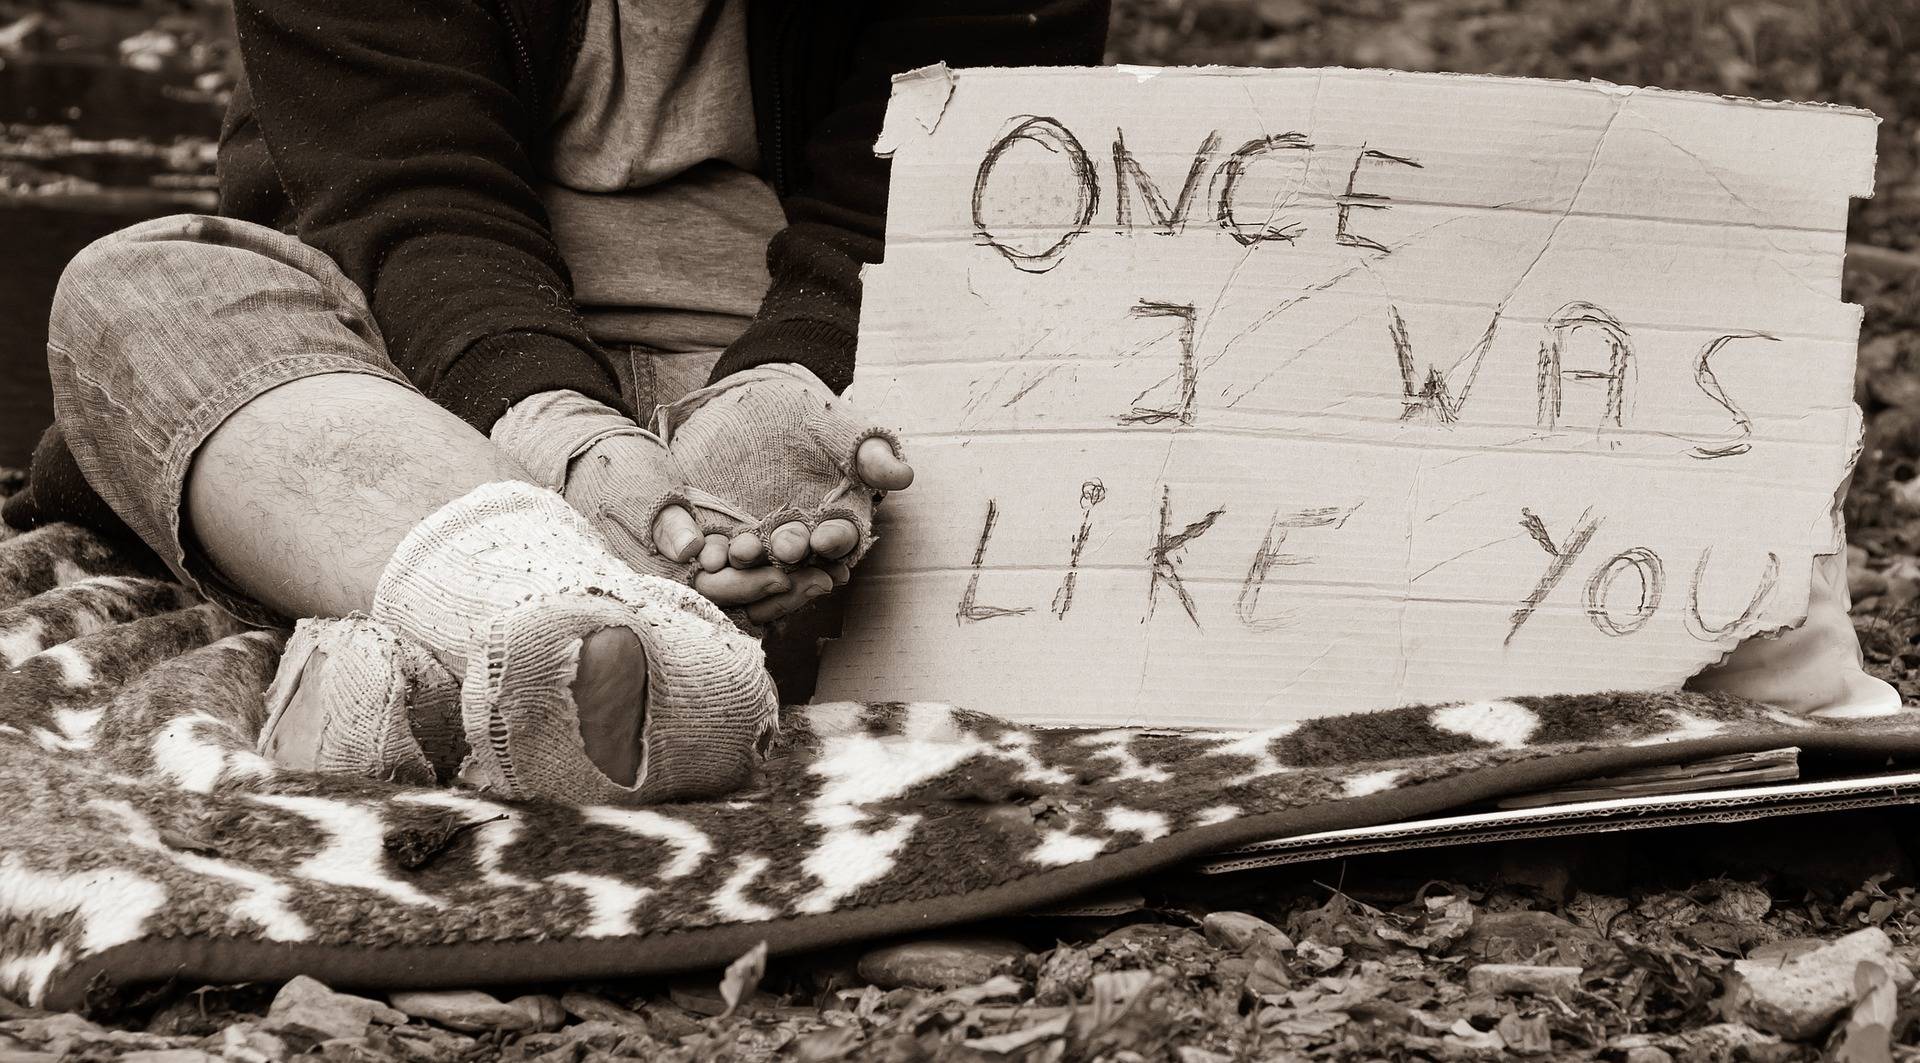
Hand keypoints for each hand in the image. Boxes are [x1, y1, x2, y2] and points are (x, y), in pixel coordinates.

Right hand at [490, 389, 839, 618]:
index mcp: (658, 578)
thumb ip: (664, 520)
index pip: (710, 595)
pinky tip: (817, 567)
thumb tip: (690, 551)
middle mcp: (679, 589)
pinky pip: (749, 584)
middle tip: (827, 578)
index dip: (749, 587)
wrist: (597, 462)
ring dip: (790, 590)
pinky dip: (781, 578)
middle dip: (782, 594)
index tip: (786, 575)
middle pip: (738, 606)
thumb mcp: (637, 489)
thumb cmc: (614, 473)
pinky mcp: (710, 571)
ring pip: (748, 601)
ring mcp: (695, 583)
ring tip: (833, 575)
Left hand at [660, 364, 913, 621]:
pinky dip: (710, 559)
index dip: (834, 541)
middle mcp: (797, 546)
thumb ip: (868, 452)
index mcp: (833, 525)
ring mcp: (756, 547)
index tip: (826, 537)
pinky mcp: (717, 541)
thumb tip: (904, 475)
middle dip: (789, 556)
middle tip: (782, 547)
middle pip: (797, 565)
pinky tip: (704, 553)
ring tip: (739, 551)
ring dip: (749, 568)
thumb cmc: (803, 416)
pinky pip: (715, 560)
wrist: (748, 405)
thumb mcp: (837, 427)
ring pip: (756, 572)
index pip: (839, 540)